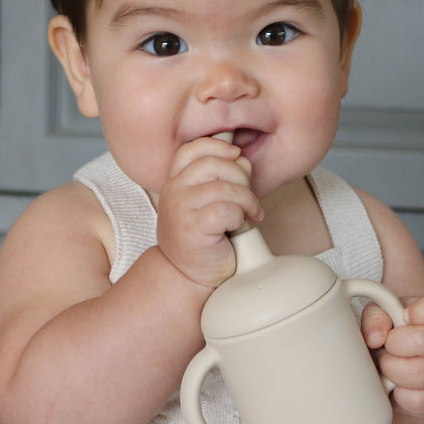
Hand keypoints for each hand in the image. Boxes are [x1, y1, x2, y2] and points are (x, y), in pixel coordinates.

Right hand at [155, 136, 262, 287]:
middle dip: (241, 177)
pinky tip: (241, 226)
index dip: (218, 146)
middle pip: (215, 163)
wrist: (187, 276)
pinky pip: (227, 209)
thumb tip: (242, 160)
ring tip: (250, 213)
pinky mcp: (193, 227)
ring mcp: (180, 208)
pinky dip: (241, 216)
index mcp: (175, 181)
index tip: (236, 157)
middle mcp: (173, 191)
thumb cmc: (203, 239)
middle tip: (248, 197)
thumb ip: (220, 178)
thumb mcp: (208, 202)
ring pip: (226, 187)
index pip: (193, 149)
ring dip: (247, 200)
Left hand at [362, 289, 423, 417]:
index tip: (406, 315)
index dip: (423, 311)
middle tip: (387, 345)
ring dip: (393, 369)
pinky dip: (398, 394)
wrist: (406, 372)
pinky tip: (395, 384)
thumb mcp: (381, 317)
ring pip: (421, 373)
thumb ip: (376, 317)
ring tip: (387, 364)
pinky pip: (416, 399)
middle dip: (396, 344)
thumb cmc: (394, 338)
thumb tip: (375, 336)